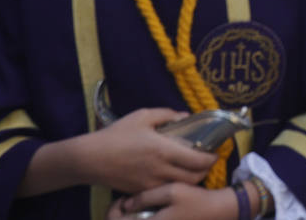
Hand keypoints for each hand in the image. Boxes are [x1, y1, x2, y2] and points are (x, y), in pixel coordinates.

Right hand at [77, 108, 216, 194]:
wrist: (89, 159)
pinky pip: (165, 191)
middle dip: (206, 170)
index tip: (215, 152)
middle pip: (194, 177)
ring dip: (192, 179)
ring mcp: (151, 183)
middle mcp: (160, 169)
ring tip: (193, 168)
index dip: (211, 158)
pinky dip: (175, 185)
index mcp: (163, 149)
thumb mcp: (142, 116)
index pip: (197, 160)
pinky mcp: (141, 191)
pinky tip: (174, 175)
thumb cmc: (116, 134)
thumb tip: (185, 116)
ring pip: (181, 186)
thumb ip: (167, 115)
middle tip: (207, 161)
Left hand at [107, 182, 236, 219]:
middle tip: (126, 201)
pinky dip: (141, 218)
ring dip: (129, 218)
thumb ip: (146, 197)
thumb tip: (126, 204)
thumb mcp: (172, 191)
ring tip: (135, 204)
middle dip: (119, 215)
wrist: (216, 211)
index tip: (122, 199)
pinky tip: (146, 208)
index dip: (114, 211)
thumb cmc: (194, 200)